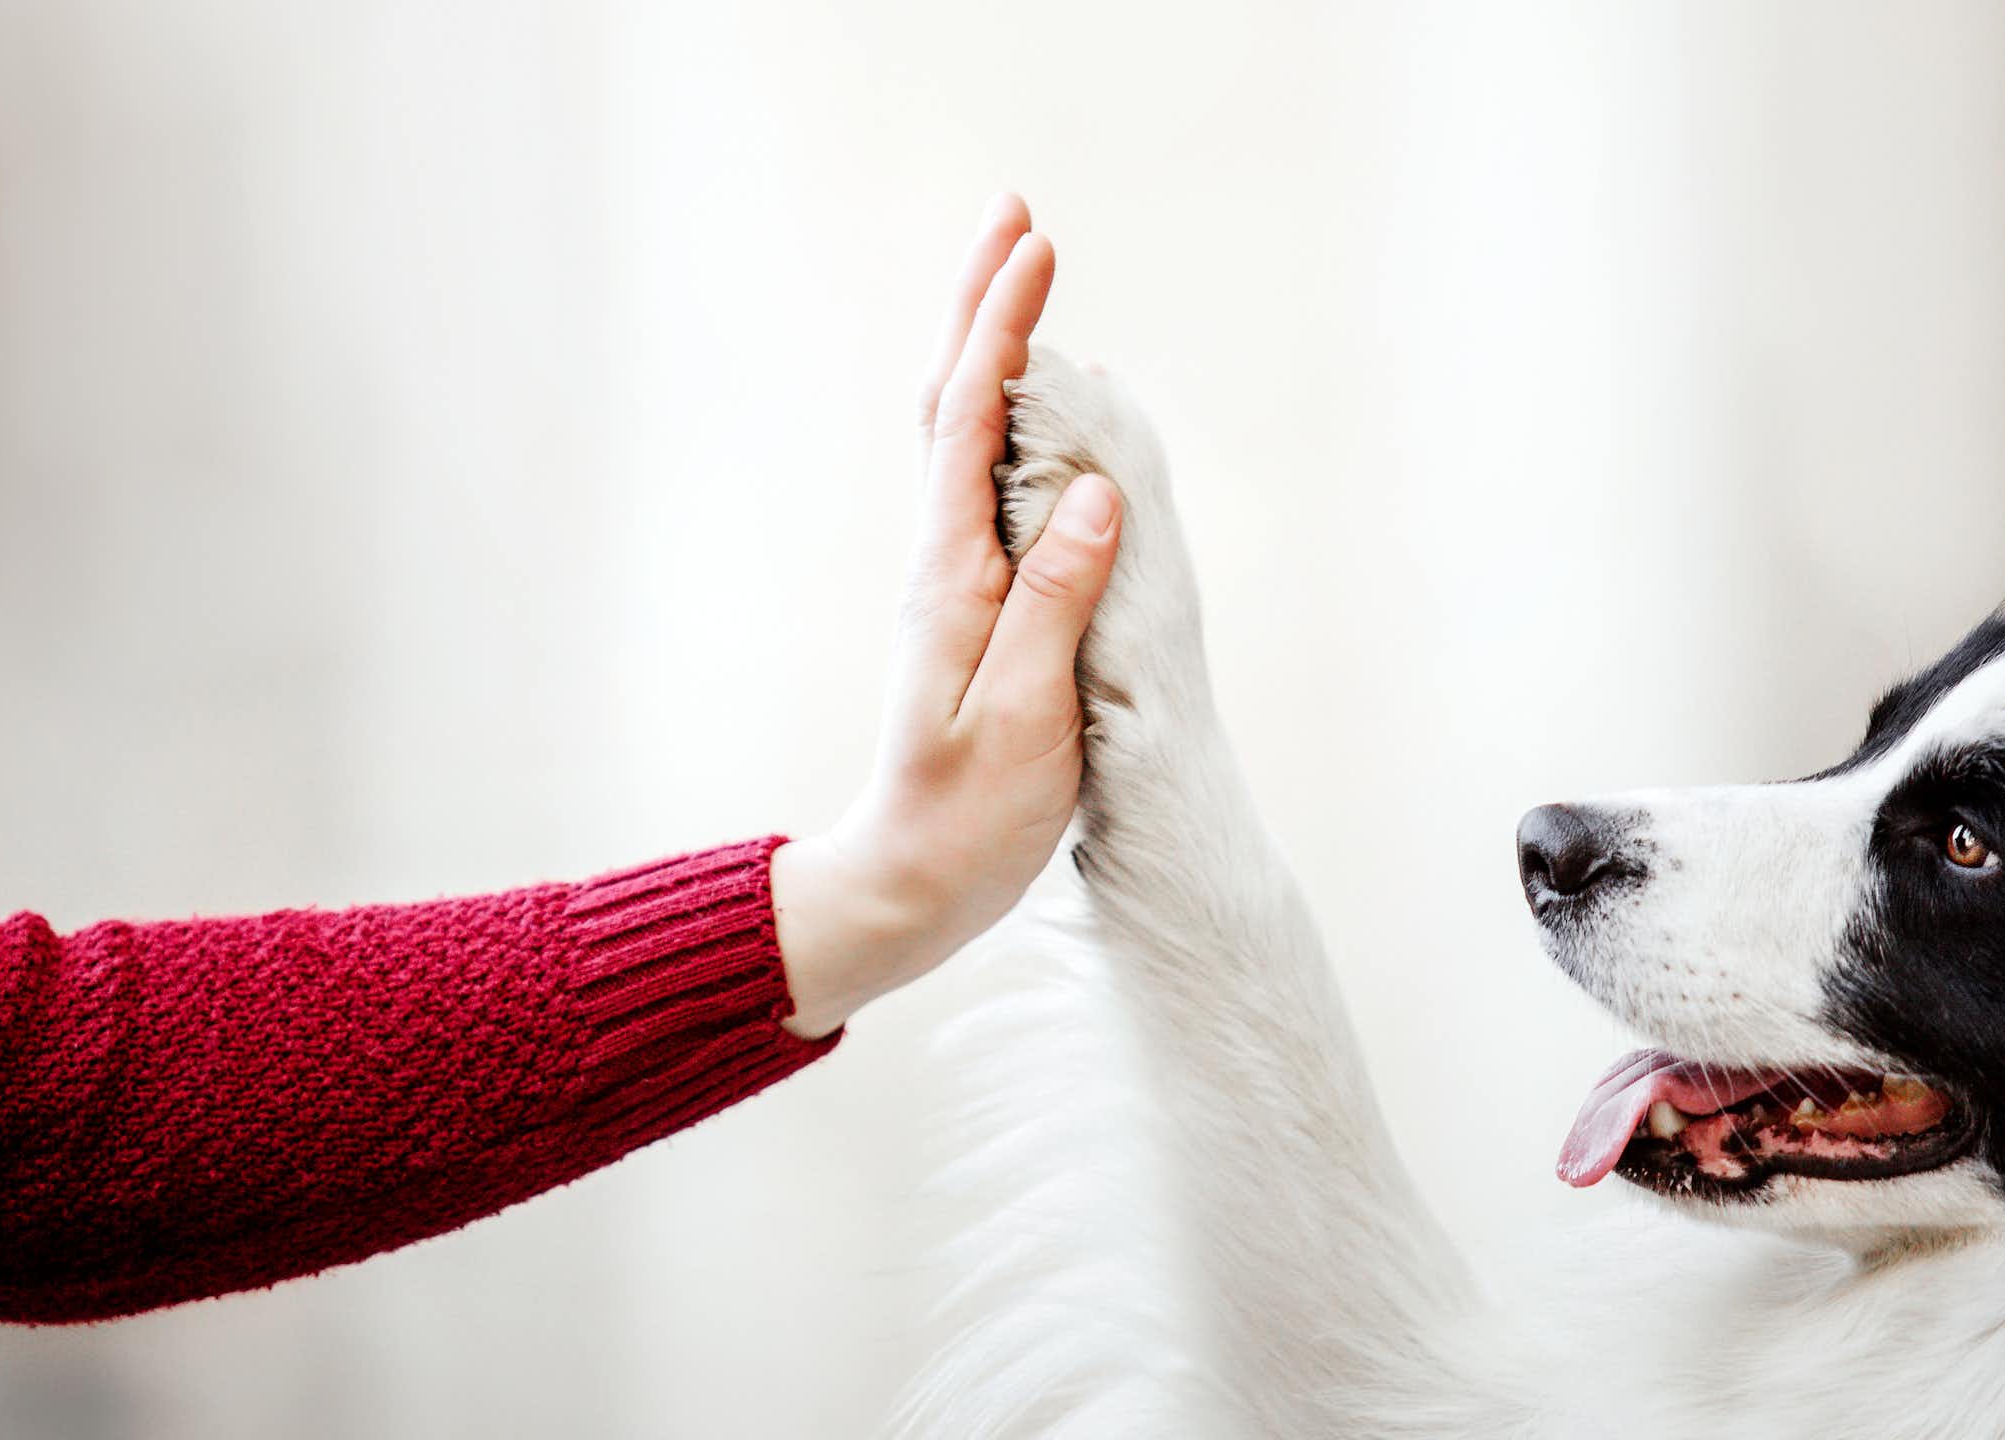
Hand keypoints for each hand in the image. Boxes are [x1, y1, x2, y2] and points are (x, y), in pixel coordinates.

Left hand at [773, 195, 1122, 1038]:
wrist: (913, 882)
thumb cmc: (968, 814)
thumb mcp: (1023, 713)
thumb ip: (1056, 599)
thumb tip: (1092, 490)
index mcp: (954, 574)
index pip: (970, 421)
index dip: (1003, 329)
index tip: (1036, 249)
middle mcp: (947, 561)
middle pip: (953, 404)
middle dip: (986, 307)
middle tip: (1017, 218)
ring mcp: (958, 581)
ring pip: (965, 438)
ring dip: (992, 352)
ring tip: (1023, 279)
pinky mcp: (978, 608)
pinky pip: (987, 488)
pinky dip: (1006, 421)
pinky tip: (1036, 409)